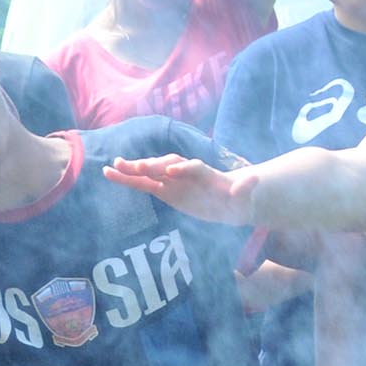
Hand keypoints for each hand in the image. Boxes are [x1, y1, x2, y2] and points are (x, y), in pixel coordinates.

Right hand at [104, 154, 259, 224]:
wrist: (230, 200)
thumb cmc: (238, 199)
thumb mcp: (245, 197)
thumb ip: (246, 189)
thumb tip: (255, 178)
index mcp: (206, 174)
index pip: (194, 168)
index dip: (184, 168)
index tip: (172, 171)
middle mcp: (187, 172)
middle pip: (168, 165)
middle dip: (154, 165)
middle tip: (137, 166)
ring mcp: (173, 179)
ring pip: (151, 172)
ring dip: (133, 168)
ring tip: (113, 166)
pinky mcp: (164, 189)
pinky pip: (143, 183)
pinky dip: (127, 179)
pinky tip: (109, 174)